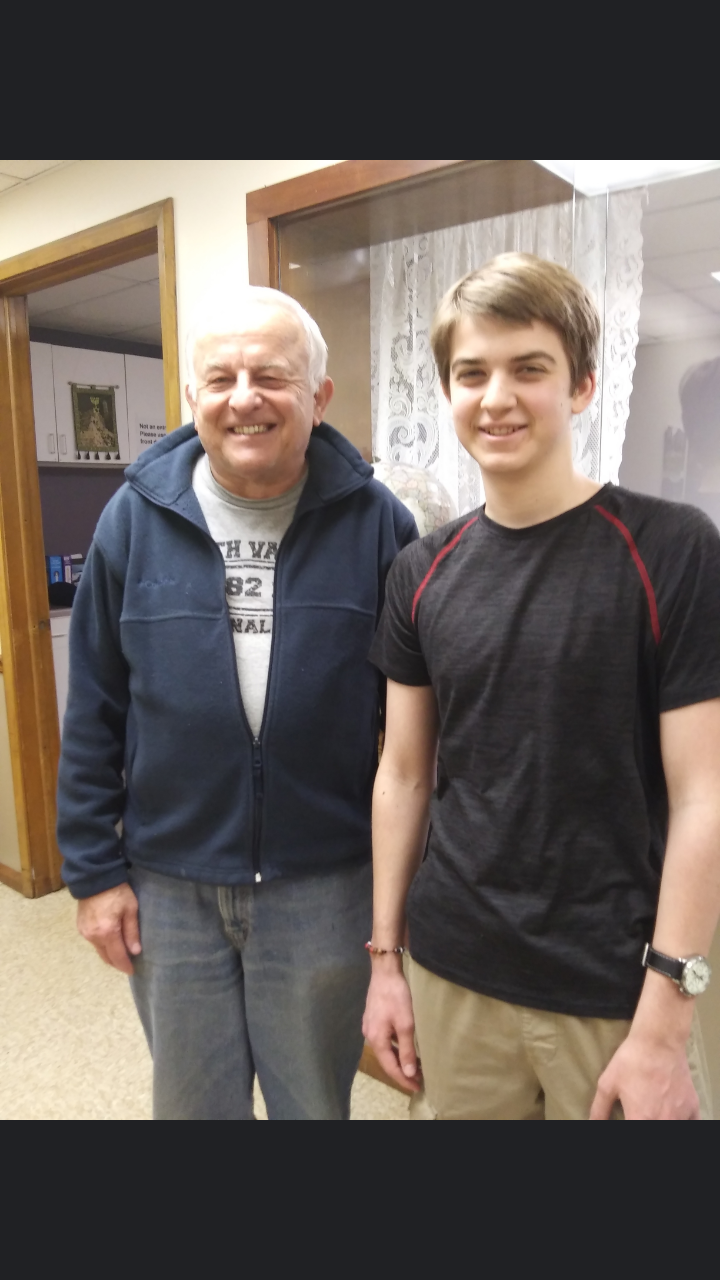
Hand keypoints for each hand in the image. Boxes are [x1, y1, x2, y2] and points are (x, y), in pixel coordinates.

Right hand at [76, 883, 140, 975]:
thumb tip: (135, 951)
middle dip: (116, 962)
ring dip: (109, 953)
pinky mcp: (80, 927)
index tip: (132, 971)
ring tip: (120, 952)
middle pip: (106, 956)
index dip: (125, 965)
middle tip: (127, 964)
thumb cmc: (118, 891)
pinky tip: (109, 941)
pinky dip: (102, 944)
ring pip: (98, 950)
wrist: (95, 878)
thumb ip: (132, 932)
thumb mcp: (130, 909)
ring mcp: (85, 932)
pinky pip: (92, 941)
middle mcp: (93, 936)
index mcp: (107, 932)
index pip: (117, 956)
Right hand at [362, 963, 421, 1091]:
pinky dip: (395, 1047)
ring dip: (399, 1059)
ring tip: (415, 1066)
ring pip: (385, 1050)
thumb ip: (407, 1050)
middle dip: (401, 1071)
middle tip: (418, 1079)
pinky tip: (405, 1047)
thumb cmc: (396, 997)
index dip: (403, 1079)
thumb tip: (409, 1073)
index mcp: (376, 1040)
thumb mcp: (406, 1024)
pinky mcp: (373, 1019)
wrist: (385, 972)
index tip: (417, 1087)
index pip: (390, 1067)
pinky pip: (384, 1040)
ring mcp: (370, 1027)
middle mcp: (370, 1036)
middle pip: (386, 1060)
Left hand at [590, 1030, 699, 1119]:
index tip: (628, 1117)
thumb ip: (600, 1109)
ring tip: (654, 1112)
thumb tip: (593, 1122)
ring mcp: (681, 1115)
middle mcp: (663, 1122)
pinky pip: (692, 1123)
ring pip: (674, 1127)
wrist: (659, 1040)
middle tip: (640, 1113)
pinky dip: (682, 1121)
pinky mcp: (692, 1106)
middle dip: (645, 1120)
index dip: (630, 1123)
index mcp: (641, 1119)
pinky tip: (672, 1114)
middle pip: (656, 1130)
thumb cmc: (631, 1061)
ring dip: (662, 1121)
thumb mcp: (607, 1084)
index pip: (635, 1132)